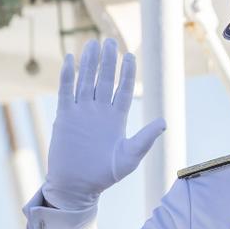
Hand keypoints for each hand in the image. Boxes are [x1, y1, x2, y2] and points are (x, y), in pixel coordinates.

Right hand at [42, 38, 164, 210]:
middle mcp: (99, 112)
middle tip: (110, 41)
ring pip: (85, 81)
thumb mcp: (129, 157)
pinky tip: (69, 59)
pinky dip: (67, 76)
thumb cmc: (105, 175)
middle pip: (104, 80)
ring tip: (92, 44)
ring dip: (88, 63)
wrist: (77, 187)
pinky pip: (66, 92)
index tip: (130, 56)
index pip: (122, 90)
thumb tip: (164, 122)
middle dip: (108, 62)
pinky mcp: (64, 117)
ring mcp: (81, 112)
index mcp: (116, 119)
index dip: (126, 73)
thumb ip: (145, 139)